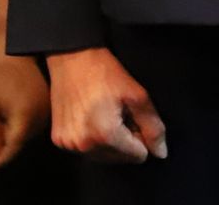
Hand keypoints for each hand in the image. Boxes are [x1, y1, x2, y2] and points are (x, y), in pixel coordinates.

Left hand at [0, 54, 50, 169]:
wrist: (16, 56)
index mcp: (25, 118)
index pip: (15, 147)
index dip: (2, 159)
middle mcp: (41, 117)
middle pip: (24, 142)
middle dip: (8, 148)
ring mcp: (47, 110)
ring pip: (31, 134)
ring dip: (17, 138)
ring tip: (1, 132)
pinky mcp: (49, 104)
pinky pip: (37, 123)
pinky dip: (24, 128)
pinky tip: (12, 121)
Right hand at [45, 47, 166, 163]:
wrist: (72, 58)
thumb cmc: (107, 73)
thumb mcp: (137, 95)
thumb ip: (152, 127)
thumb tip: (161, 154)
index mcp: (105, 136)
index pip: (137, 155)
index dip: (141, 135)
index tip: (132, 115)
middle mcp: (83, 146)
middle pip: (119, 158)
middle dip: (125, 140)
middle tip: (119, 113)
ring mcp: (68, 145)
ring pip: (102, 157)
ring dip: (109, 142)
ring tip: (105, 114)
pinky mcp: (58, 140)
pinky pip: (85, 150)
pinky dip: (92, 139)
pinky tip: (91, 118)